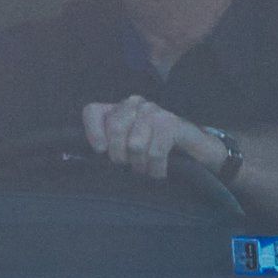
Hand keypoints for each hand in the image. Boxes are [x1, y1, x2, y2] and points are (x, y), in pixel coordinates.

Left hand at [82, 94, 212, 186]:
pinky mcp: (171, 123)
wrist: (196, 153)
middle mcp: (135, 104)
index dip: (92, 131)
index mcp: (119, 109)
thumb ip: (107, 148)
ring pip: (135, 144)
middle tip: (130, 167)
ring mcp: (154, 112)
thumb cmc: (156, 152)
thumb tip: (81, 159)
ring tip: (148, 170)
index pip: (92, 111)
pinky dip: (156, 169)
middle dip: (120, 156)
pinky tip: (160, 173)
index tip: (100, 151)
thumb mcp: (127, 150)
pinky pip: (154, 152)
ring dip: (141, 166)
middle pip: (114, 128)